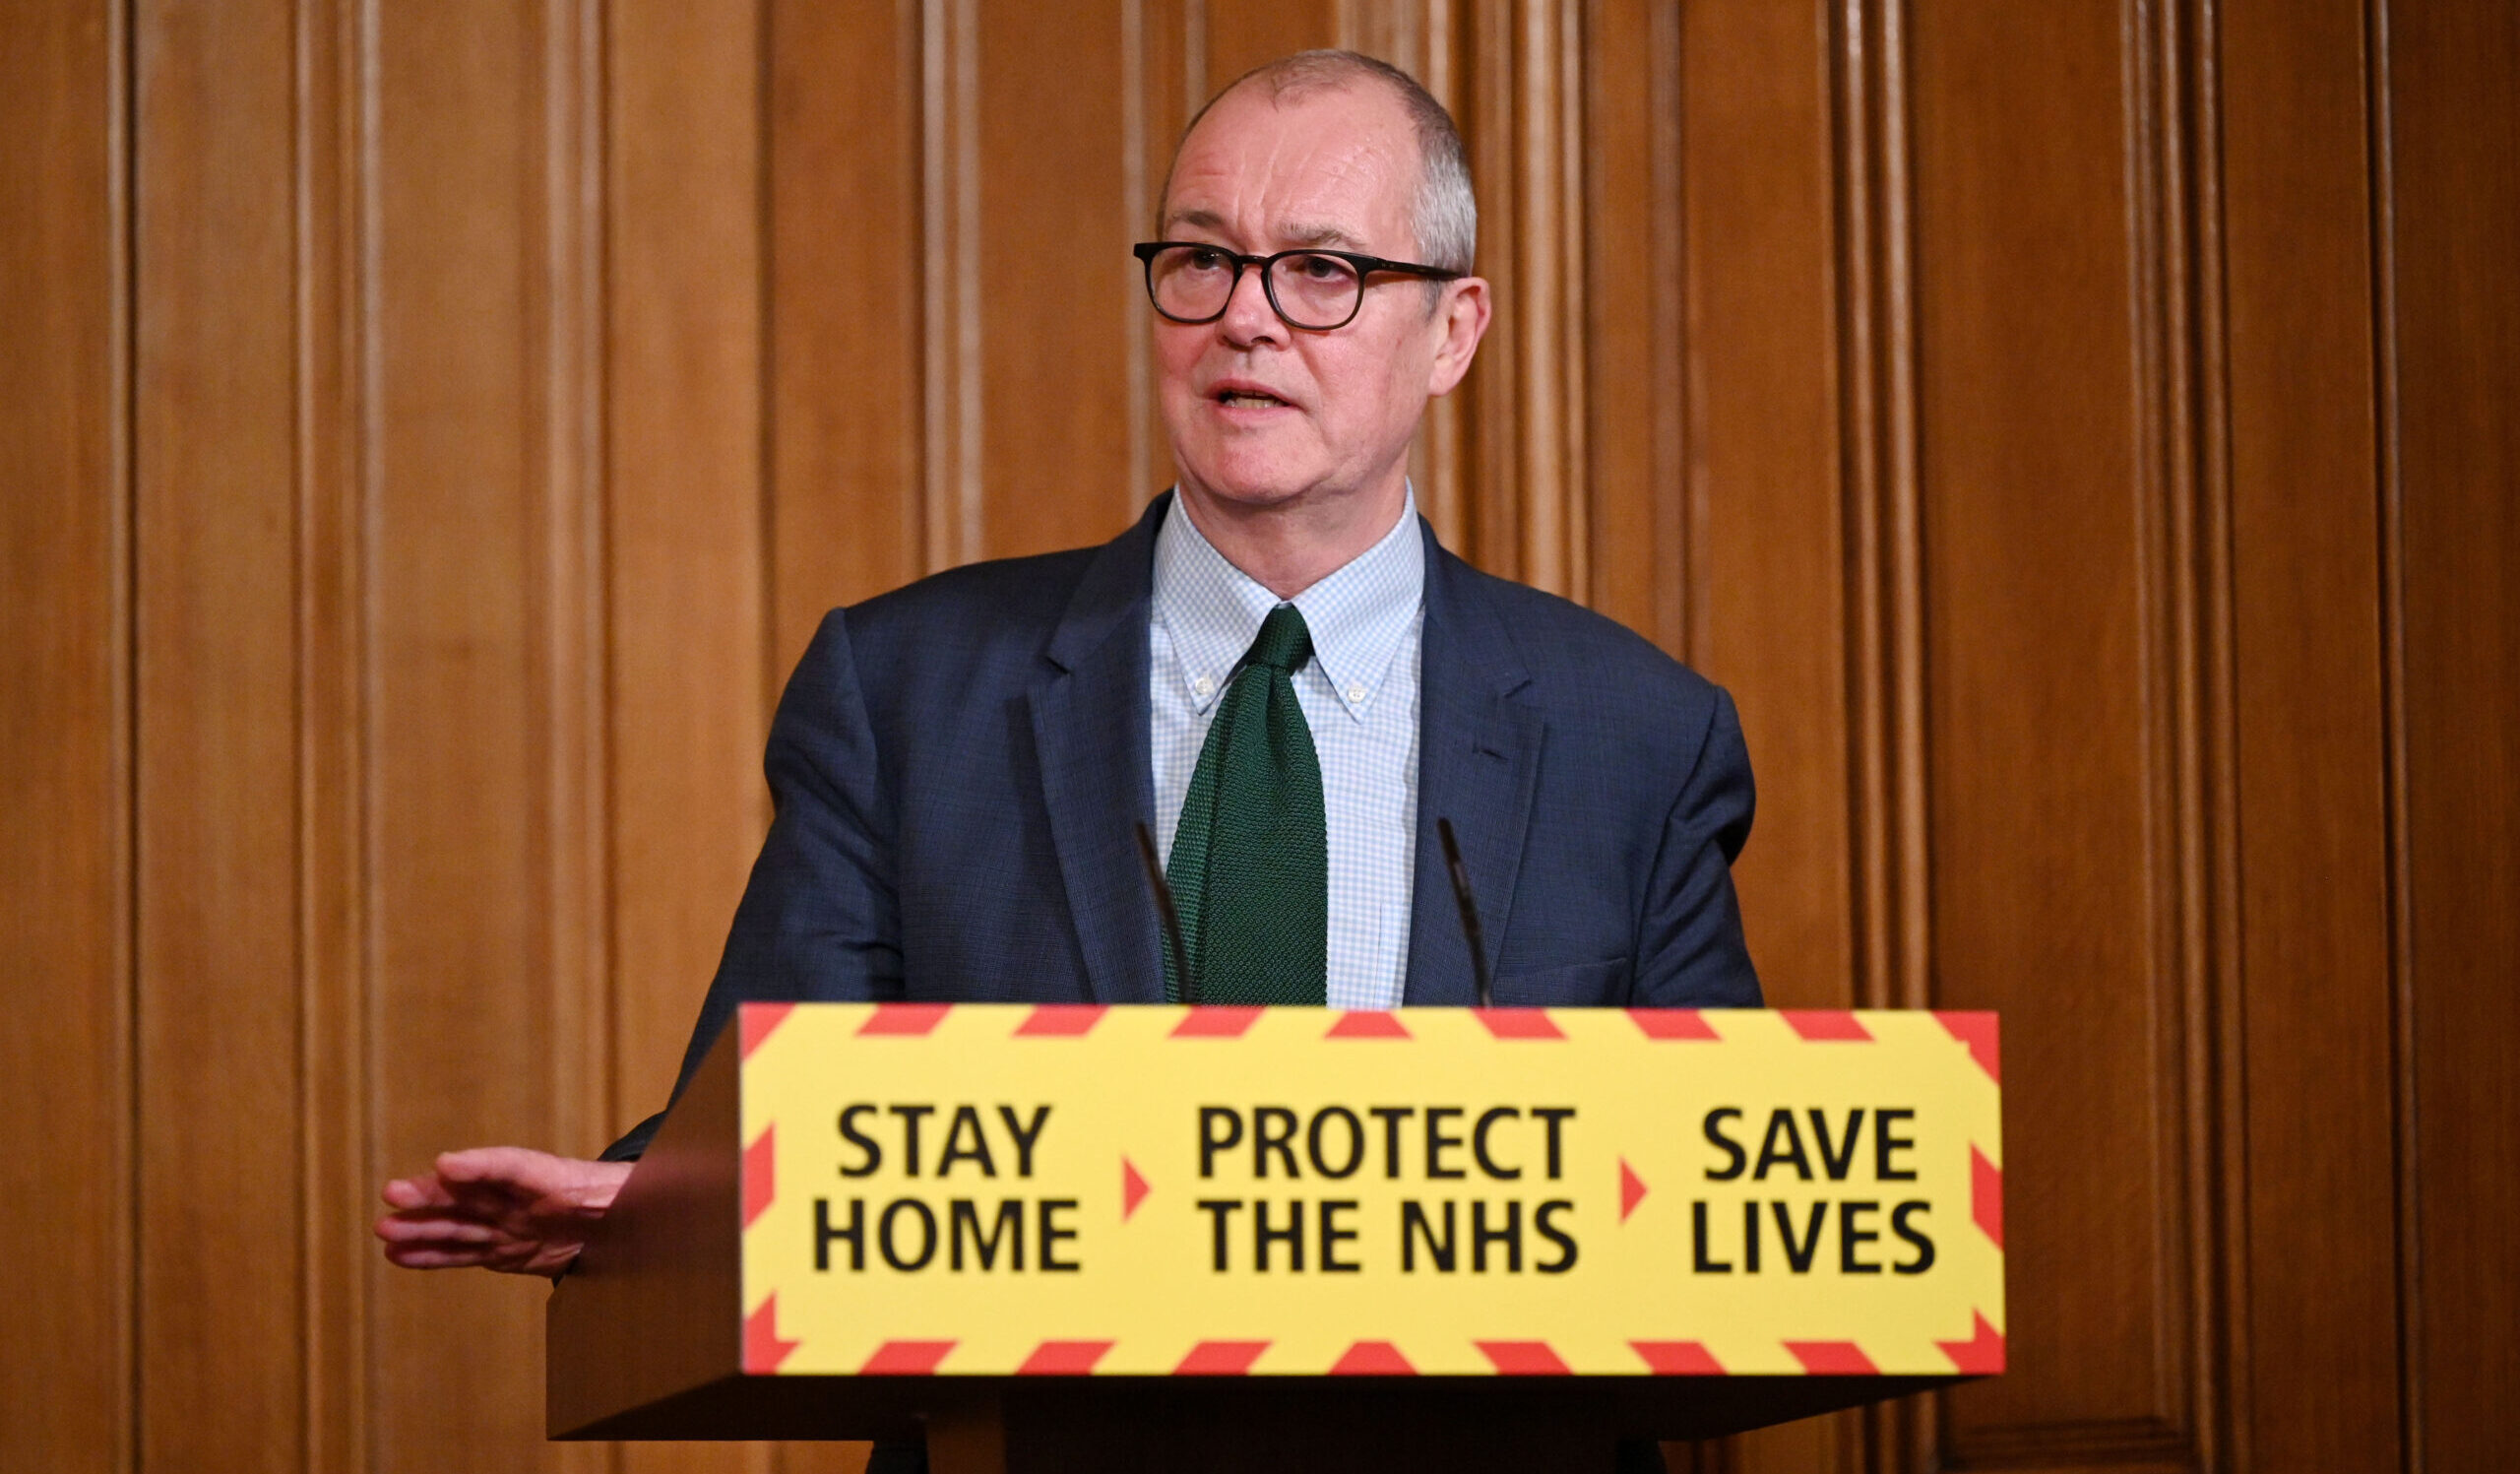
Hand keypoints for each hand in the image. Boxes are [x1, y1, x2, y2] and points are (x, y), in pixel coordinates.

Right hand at [375, 1146, 632, 1275]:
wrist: (620, 1229)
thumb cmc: (608, 1198)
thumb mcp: (601, 1188)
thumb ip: (575, 1184)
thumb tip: (551, 1174)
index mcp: (538, 1173)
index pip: (507, 1166)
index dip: (477, 1166)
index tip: (445, 1165)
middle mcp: (511, 1197)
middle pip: (467, 1197)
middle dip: (431, 1198)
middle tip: (393, 1197)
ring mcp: (503, 1225)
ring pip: (456, 1228)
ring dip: (420, 1230)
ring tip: (385, 1231)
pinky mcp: (500, 1252)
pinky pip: (461, 1253)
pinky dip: (430, 1255)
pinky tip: (400, 1255)